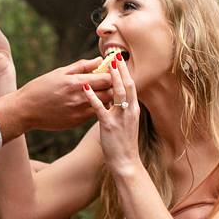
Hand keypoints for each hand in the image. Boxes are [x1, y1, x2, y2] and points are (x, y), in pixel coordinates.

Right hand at [17, 58, 115, 130]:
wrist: (25, 110)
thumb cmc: (40, 88)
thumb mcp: (59, 72)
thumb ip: (82, 66)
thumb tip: (100, 60)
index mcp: (76, 83)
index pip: (107, 78)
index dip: (114, 74)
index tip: (113, 71)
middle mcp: (81, 98)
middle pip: (111, 92)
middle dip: (114, 86)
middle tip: (111, 82)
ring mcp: (80, 112)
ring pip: (105, 105)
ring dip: (108, 98)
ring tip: (103, 92)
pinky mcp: (78, 122)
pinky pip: (95, 114)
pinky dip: (98, 107)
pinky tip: (93, 103)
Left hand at [81, 54, 143, 174]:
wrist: (126, 162)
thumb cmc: (124, 145)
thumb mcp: (127, 124)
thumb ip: (122, 110)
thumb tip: (117, 99)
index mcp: (133, 110)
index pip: (131, 86)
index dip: (126, 72)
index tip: (121, 60)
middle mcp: (129, 111)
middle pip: (126, 85)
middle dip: (121, 70)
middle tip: (116, 55)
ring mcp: (120, 117)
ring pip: (117, 93)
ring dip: (111, 78)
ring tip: (106, 65)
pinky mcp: (109, 125)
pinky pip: (100, 108)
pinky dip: (92, 96)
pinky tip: (85, 88)